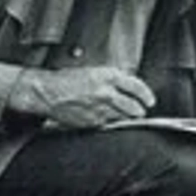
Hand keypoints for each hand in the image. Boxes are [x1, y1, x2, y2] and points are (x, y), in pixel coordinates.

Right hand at [12, 66, 154, 128]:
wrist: (46, 93)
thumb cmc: (64, 80)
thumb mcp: (91, 72)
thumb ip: (111, 80)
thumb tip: (127, 90)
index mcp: (107, 76)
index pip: (137, 87)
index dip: (146, 95)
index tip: (150, 100)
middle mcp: (106, 93)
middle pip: (134, 107)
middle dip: (138, 110)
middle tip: (139, 110)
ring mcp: (99, 109)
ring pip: (122, 117)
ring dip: (124, 117)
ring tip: (120, 113)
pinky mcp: (92, 121)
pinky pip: (108, 123)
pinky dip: (108, 121)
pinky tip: (101, 116)